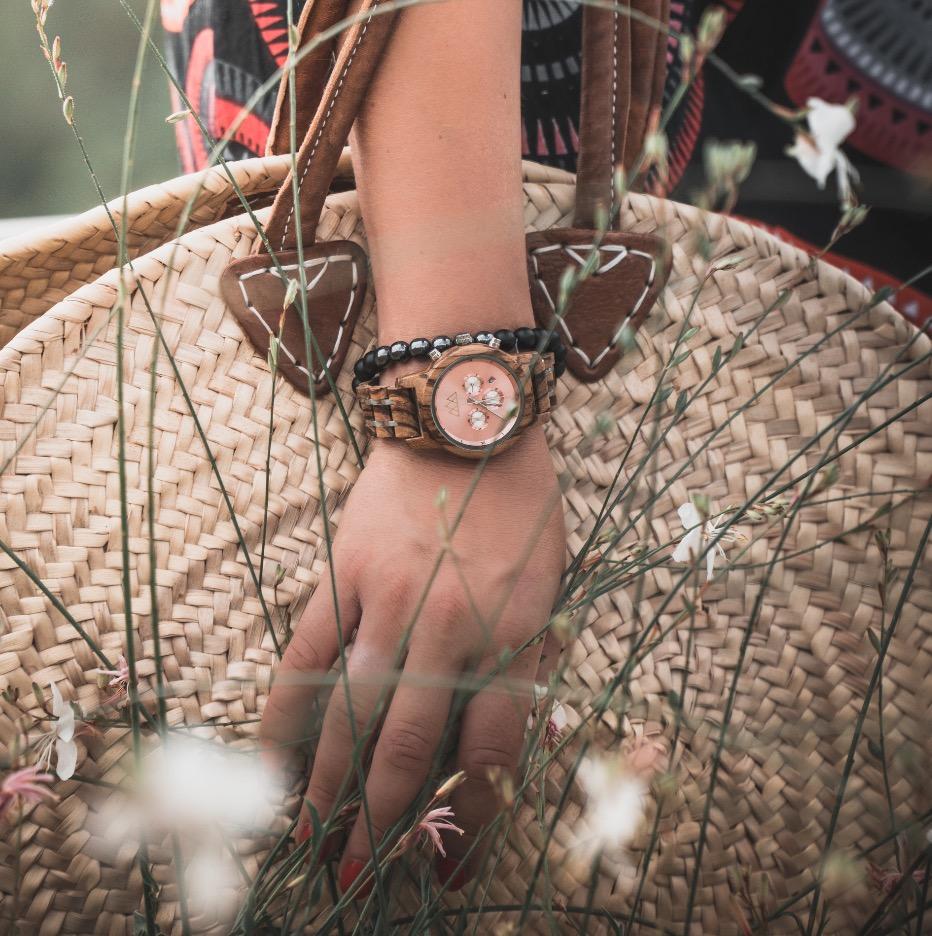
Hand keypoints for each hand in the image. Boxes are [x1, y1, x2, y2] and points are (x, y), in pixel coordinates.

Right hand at [260, 424, 564, 894]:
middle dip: (379, 822)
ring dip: (325, 783)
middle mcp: (449, 628)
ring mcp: (389, 600)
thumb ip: (527, 657)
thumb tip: (497, 736)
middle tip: (355, 880)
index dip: (469, 819)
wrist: (468, 419)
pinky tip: (266, 756)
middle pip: (407, 745)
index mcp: (513, 635)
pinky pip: (305, 653)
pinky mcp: (343, 574)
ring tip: (304, 840)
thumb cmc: (522, 502)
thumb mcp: (552, 581)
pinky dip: (282, 710)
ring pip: (350, 710)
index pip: (490, 750)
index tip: (450, 868)